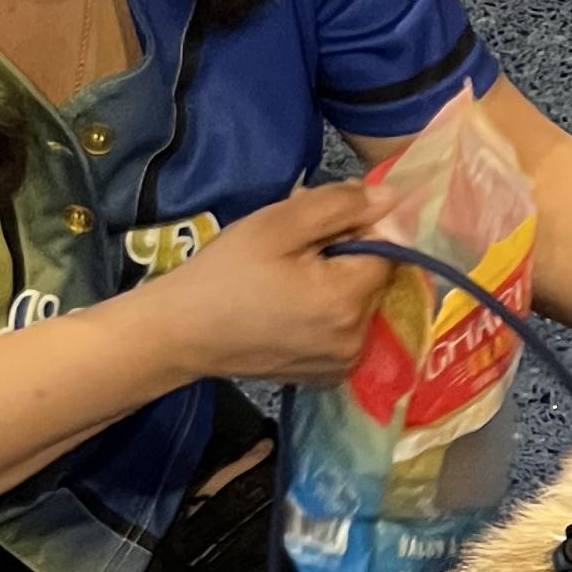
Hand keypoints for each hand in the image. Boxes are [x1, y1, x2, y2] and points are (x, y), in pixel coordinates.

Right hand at [134, 179, 400, 384]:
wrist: (180, 333)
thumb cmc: (224, 274)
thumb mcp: (278, 225)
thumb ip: (340, 206)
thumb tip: (392, 198)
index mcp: (348, 302)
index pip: (388, 250)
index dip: (359, 226)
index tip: (320, 219)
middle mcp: (356, 339)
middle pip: (374, 278)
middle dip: (346, 251)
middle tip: (296, 241)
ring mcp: (342, 363)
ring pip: (360, 302)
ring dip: (336, 279)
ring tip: (288, 269)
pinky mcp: (325, 374)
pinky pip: (343, 328)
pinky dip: (327, 309)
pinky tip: (289, 300)